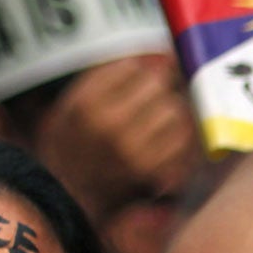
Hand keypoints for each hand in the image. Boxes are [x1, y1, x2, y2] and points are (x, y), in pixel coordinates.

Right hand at [34, 55, 199, 223]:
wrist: (68, 195)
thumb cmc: (71, 143)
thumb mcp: (72, 103)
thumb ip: (109, 76)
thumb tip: (160, 56)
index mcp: (85, 103)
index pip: (133, 67)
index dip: (145, 68)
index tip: (148, 75)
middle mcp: (108, 124)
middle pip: (157, 85)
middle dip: (160, 88)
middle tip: (157, 97)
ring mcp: (132, 149)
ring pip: (175, 110)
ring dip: (173, 111)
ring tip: (160, 119)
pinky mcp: (152, 170)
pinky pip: (184, 139)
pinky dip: (181, 136)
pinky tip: (168, 138)